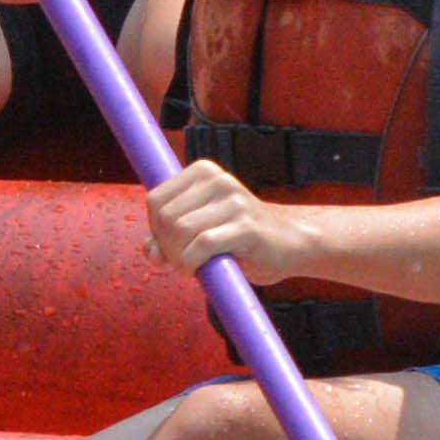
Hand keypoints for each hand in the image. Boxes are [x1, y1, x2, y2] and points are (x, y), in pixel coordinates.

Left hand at [144, 159, 297, 280]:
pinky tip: (204, 268)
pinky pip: (203, 244)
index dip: (156, 230)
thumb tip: (149, 251)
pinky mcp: (246, 226)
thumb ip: (169, 238)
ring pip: (181, 230)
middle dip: (168, 246)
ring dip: (180, 258)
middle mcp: (218, 180)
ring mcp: (234, 201)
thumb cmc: (241, 238)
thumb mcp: (201, 230)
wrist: (290, 244)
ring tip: (195, 265)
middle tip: (185, 260)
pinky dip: (194, 262)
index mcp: (203, 172)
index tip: (174, 244)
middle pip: (165, 217)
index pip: (155, 199)